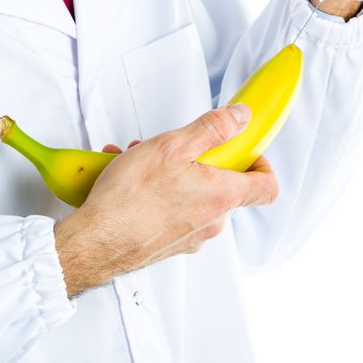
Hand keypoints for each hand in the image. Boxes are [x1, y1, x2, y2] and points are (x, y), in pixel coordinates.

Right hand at [52, 104, 278, 296]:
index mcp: (222, 196)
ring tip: (137, 160)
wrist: (96, 241)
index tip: (245, 150)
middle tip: (173, 148)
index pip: (267, 187)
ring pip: (192, 197)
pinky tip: (128, 180)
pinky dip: (157, 195)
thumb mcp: (173, 146)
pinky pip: (171, 213)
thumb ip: (212, 129)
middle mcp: (212, 222)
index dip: (261, 164)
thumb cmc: (130, 197)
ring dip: (171, 175)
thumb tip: (240, 117)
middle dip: (198, 161)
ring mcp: (190, 237)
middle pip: (223, 186)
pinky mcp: (168, 245)